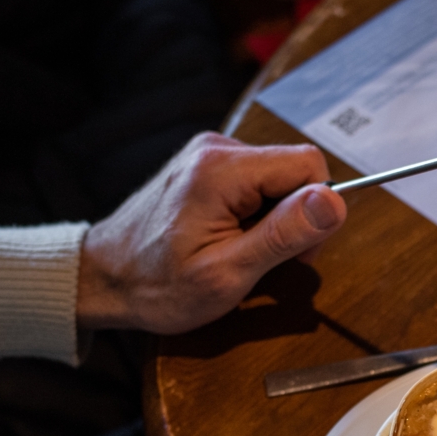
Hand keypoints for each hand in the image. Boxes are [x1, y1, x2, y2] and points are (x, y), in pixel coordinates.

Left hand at [76, 134, 345, 333]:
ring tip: (239, 251)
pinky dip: (254, 213)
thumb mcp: (227, 274)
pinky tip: (228, 238)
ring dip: (273, 218)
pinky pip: (254, 181)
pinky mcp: (203, 165)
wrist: (101, 278)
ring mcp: (207, 154)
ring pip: (276, 178)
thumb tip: (335, 202)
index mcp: (222, 170)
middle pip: (293, 170)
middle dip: (293, 218)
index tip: (296, 252)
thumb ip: (283, 234)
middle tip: (262, 260)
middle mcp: (215, 148)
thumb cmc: (157, 286)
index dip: (318, 210)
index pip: (309, 164)